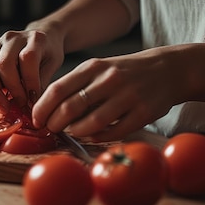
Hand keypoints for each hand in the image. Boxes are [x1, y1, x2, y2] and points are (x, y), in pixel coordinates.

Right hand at [0, 29, 64, 112]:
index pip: (27, 59)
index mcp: (34, 38)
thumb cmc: (48, 52)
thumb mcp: (53, 64)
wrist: (41, 36)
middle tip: (20, 106)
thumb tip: (31, 104)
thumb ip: (41, 81)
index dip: (29, 82)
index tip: (33, 101)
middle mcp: (13, 37)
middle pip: (3, 64)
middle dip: (11, 89)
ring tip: (4, 108)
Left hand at [31, 46, 186, 141]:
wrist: (169, 69)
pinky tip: (92, 136)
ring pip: (91, 123)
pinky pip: (114, 132)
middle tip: (51, 130)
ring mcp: (127, 96)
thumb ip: (76, 85)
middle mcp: (109, 79)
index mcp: (94, 67)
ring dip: (75, 133)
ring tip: (70, 134)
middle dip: (54, 124)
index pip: (58, 89)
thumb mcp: (99, 68)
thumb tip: (47, 109)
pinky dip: (98, 137)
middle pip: (70, 108)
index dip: (42, 108)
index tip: (36, 120)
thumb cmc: (125, 71)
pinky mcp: (143, 113)